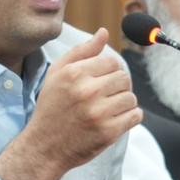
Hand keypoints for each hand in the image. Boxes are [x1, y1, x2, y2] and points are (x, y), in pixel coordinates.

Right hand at [0, 28, 141, 179]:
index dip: (108, 73)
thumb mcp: (57, 74)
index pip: (112, 62)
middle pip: (124, 78)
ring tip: (107, 110)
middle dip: (116, 87)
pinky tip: (114, 120)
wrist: (44, 147)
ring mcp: (99, 112)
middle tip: (103, 98)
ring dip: (123, 104)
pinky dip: (129, 118)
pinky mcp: (108, 132)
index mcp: (75, 73)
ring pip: (131, 97)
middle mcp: (87, 91)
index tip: (98, 84)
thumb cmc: (51, 108)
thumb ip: (82, 51)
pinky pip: (135, 116)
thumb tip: (103, 32)